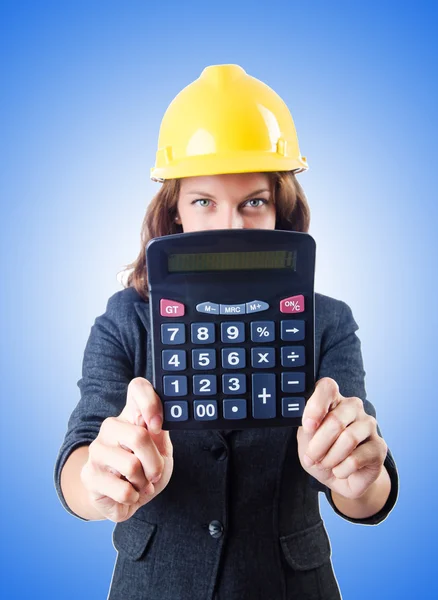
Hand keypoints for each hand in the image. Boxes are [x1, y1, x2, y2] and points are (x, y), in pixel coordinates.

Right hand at [81, 378, 172, 522]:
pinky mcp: (89, 475)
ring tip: (140, 483)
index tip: (157, 426)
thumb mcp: (161, 450)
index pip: (137, 387)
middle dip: (155, 463)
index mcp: (131, 414)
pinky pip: (123, 490)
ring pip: (132, 465)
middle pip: (139, 436)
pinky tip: (129, 493)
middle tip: (155, 473)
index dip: (150, 402)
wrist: (123, 500)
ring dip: (144, 483)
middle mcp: (111, 426)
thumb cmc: (145, 469)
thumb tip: (155, 422)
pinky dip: (133, 497)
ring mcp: (97, 450)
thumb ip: (159, 433)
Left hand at [297, 377, 387, 499]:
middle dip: (318, 444)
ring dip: (329, 458)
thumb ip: (307, 426)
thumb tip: (309, 424)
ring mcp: (369, 425)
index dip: (316, 406)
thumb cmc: (320, 452)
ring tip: (324, 464)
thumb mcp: (306, 439)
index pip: (327, 387)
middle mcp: (353, 407)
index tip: (307, 427)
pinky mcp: (379, 446)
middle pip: (336, 420)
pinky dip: (341, 469)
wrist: (338, 478)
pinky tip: (339, 470)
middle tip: (311, 458)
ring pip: (348, 439)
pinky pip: (356, 458)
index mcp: (333, 399)